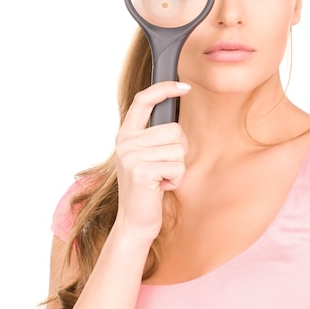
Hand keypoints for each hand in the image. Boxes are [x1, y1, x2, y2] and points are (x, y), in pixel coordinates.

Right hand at [114, 81, 190, 242]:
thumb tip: (175, 120)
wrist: (135, 221)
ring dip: (177, 168)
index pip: (143, 100)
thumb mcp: (146, 156)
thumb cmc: (148, 188)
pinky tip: (160, 188)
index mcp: (126, 134)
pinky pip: (177, 166)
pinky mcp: (140, 171)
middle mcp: (125, 142)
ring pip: (179, 148)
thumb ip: (154, 136)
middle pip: (174, 130)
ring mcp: (130, 156)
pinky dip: (176, 180)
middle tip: (164, 168)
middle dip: (179, 151)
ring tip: (161, 179)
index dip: (164, 89)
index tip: (185, 87)